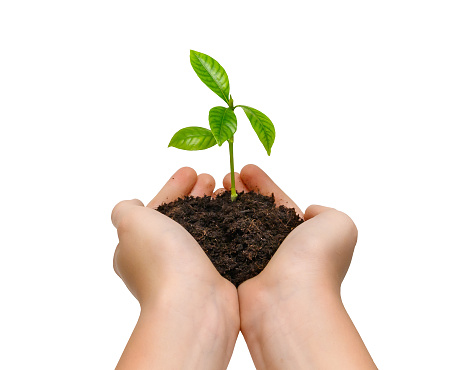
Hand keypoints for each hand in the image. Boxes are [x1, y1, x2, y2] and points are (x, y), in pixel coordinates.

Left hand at [111, 168, 238, 369]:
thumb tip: (131, 206)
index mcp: (136, 247)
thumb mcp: (131, 224)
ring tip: (226, 190)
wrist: (194, 304)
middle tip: (211, 178)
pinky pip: (218, 243)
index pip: (155, 210)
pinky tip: (236, 213)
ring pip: (201, 229)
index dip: (172, 189)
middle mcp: (160, 259)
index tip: (190, 171)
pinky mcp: (211, 276)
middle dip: (195, 194)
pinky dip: (224, 225)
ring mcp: (187, 269)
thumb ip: (124, 210)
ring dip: (211, 207)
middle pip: (180, 217)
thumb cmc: (161, 261)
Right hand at [221, 164, 375, 369]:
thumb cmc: (316, 260)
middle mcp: (279, 248)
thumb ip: (326, 212)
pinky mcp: (236, 273)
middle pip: (255, 212)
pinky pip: (224, 244)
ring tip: (213, 190)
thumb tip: (309, 213)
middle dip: (241, 192)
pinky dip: (215, 227)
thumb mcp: (340, 225)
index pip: (278, 202)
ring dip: (226, 207)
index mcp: (303, 234)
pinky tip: (205, 212)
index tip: (245, 168)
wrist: (290, 299)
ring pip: (237, 226)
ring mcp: (256, 261)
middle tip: (225, 177)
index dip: (262, 183)